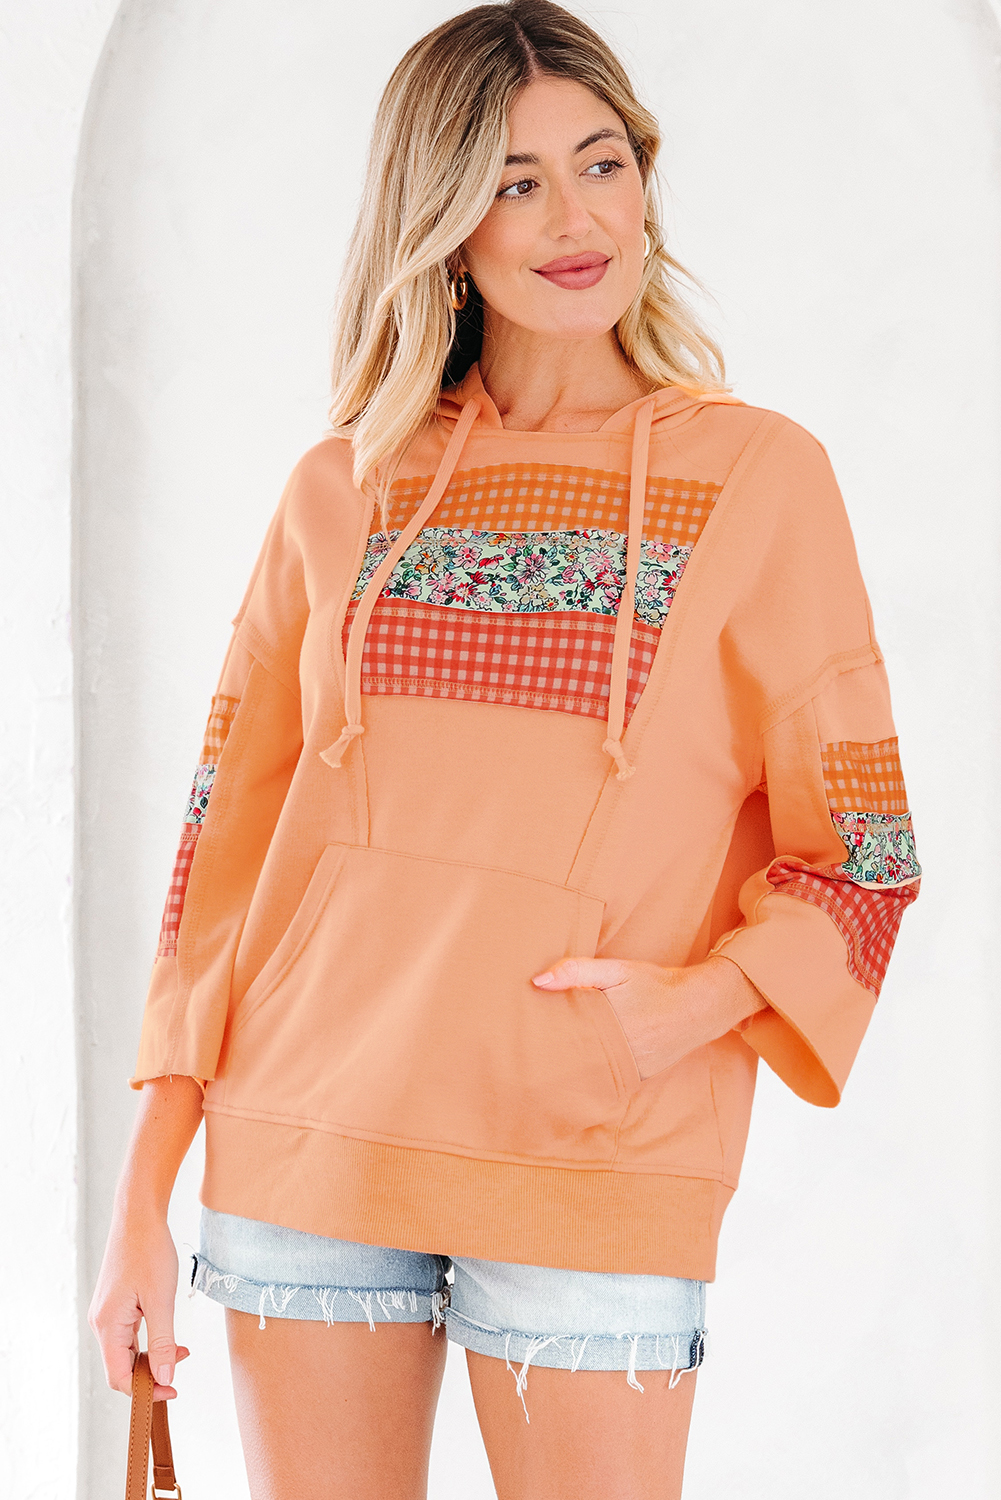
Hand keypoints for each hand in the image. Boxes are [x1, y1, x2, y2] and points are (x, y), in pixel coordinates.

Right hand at [88, 1210, 189, 1400]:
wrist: (138, 1216)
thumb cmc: (149, 1251)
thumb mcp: (161, 1299)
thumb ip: (163, 1341)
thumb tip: (165, 1377)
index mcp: (107, 1325)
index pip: (120, 1377)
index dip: (146, 1390)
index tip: (173, 1390)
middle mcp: (101, 1323)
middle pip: (122, 1366)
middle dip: (151, 1374)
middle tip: (181, 1367)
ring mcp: (106, 1313)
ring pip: (126, 1351)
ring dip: (152, 1357)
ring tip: (182, 1351)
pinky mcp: (114, 1304)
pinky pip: (128, 1334)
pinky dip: (148, 1341)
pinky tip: (168, 1335)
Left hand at [532, 953, 766, 1079]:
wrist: (700, 1007)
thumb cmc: (655, 985)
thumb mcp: (618, 970)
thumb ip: (577, 971)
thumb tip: (537, 981)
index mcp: (608, 1027)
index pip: (563, 1041)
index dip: (541, 1045)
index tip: (519, 1045)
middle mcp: (619, 1055)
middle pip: (573, 1063)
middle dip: (550, 1061)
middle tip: (520, 1062)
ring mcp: (630, 1070)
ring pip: (590, 1075)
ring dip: (571, 1071)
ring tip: (542, 1070)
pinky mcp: (638, 1077)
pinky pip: (609, 1079)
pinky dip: (593, 1075)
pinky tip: (576, 1073)